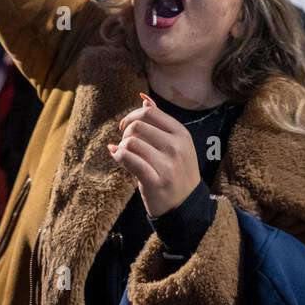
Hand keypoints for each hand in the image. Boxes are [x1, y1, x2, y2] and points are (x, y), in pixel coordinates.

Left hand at [109, 93, 202, 217]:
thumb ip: (160, 121)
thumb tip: (144, 98)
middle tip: (125, 145)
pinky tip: (118, 158)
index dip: (131, 117)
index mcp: (181, 133)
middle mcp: (176, 146)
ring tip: (124, 155)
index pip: (149, 113)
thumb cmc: (176, 171)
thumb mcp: (175, 144)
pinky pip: (128, 159)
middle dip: (125, 133)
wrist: (185, 205)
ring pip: (131, 142)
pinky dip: (118, 156)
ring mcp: (168, 164)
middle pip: (137, 126)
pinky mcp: (155, 180)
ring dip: (121, 148)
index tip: (125, 128)